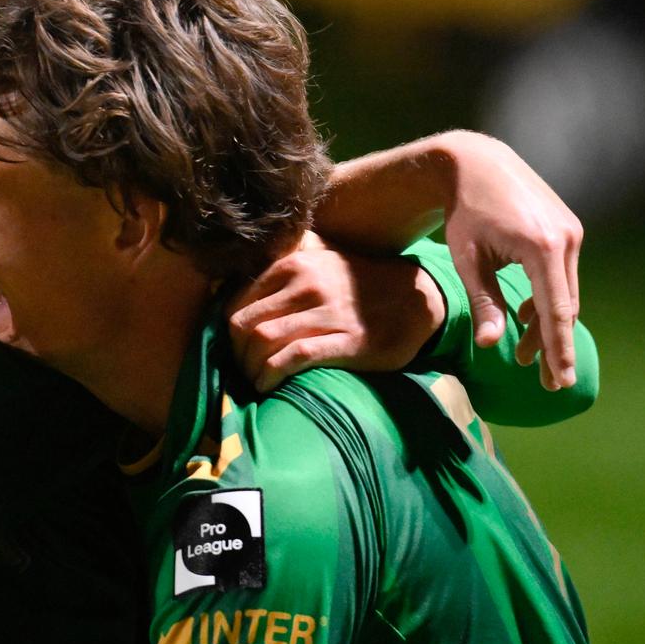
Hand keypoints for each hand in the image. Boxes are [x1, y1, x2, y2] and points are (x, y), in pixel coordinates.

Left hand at [227, 234, 445, 392]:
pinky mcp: (344, 341)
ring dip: (249, 367)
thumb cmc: (359, 283)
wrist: (415, 298)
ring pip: (263, 340)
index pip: (237, 301)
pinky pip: (292, 357)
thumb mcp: (320, 258)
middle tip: (241, 368)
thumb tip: (238, 279)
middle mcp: (305, 285)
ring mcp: (325, 313)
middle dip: (235, 352)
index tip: (234, 347)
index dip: (229, 331)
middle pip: (244, 324)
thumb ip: (285, 261)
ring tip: (253, 380)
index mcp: (293, 264)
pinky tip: (267, 385)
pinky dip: (270, 374)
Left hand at [436, 132, 581, 389]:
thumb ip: (484, 302)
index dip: (559, 350)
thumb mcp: (468, 259)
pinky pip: (561, 274)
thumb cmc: (465, 212)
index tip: (562, 381)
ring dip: (547, 323)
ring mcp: (570, 232)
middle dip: (554, 345)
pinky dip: (547, 298)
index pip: (556, 312)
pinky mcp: (567, 228)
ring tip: (525, 356)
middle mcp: (565, 239)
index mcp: (542, 248)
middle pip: (565, 306)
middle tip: (547, 383)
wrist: (476, 163)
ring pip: (564, 292)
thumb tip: (489, 344)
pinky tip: (528, 317)